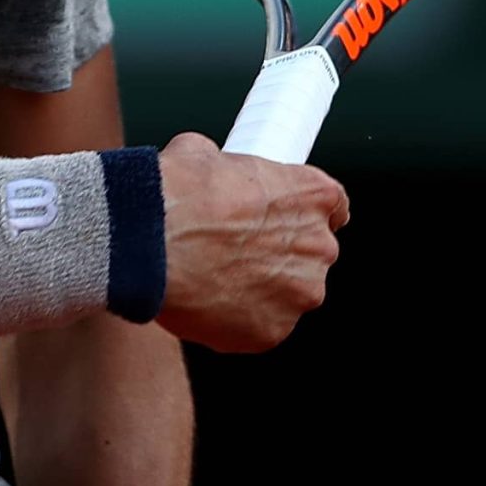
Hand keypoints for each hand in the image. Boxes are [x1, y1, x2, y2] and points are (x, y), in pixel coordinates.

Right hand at [152, 131, 348, 352]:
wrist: (151, 241)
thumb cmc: (178, 193)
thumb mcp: (203, 153)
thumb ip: (228, 167)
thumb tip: (211, 167)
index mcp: (312, 194)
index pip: (334, 206)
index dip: (304, 212)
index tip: (285, 218)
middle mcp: (319, 247)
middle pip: (310, 254)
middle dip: (278, 253)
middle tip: (234, 249)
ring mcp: (299, 294)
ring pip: (288, 294)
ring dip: (262, 289)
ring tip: (215, 278)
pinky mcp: (272, 332)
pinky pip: (262, 326)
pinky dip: (240, 319)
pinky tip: (208, 301)